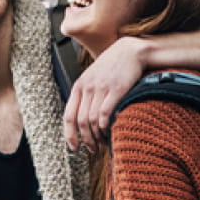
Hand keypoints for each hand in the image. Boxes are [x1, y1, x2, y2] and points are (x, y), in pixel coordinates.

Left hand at [64, 36, 146, 151]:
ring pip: (93, 120)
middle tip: (93, 149)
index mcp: (79, 86)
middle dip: (87, 140)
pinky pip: (105, 113)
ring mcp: (101, 88)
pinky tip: (110, 132)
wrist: (130, 50)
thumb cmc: (113, 66)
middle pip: (81, 121)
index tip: (74, 147)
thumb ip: (86, 94)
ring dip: (97, 136)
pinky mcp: (116, 89)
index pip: (68, 116)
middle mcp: (87, 87)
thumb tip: (83, 119)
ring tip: (103, 143)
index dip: (70, 135)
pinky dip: (105, 126)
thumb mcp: (93, 77)